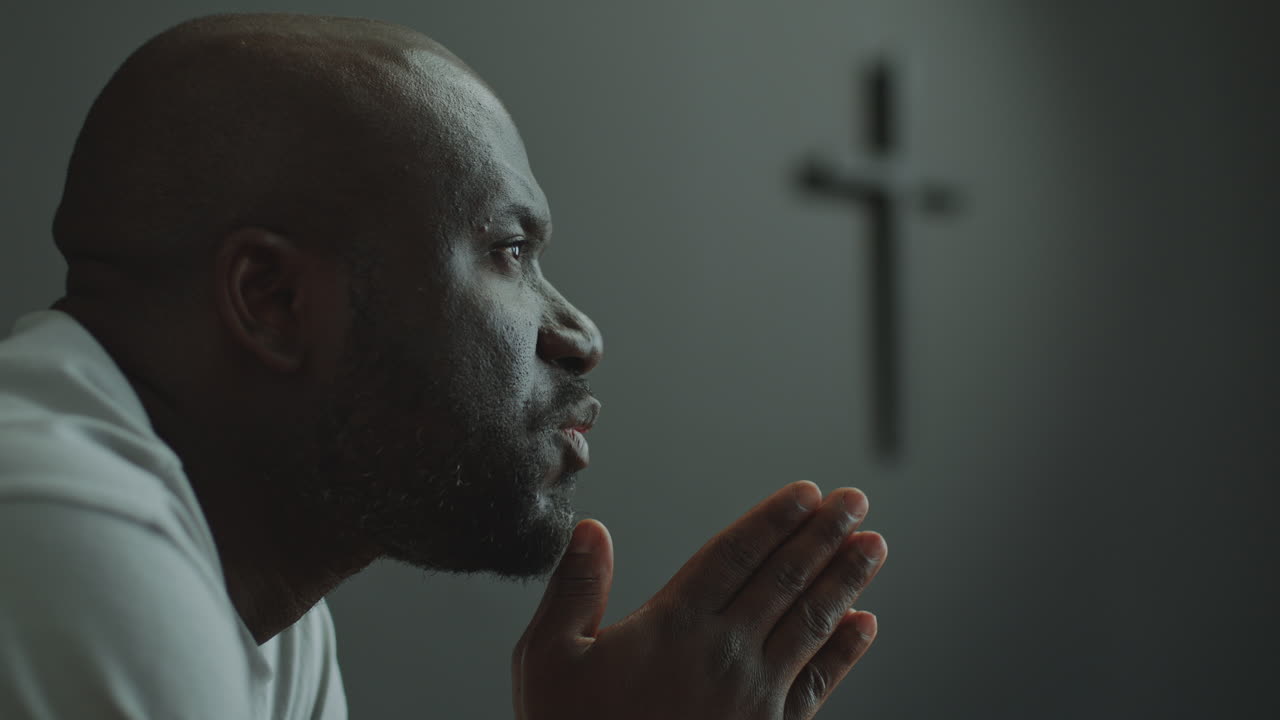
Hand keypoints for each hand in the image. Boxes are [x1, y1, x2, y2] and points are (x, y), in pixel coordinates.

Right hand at [511, 482, 886, 718]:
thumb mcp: (548, 658)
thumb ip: (574, 589)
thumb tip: (592, 530)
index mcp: (674, 626)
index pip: (736, 555)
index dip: (774, 519)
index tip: (808, 492)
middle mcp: (723, 653)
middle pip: (784, 578)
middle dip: (823, 535)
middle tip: (854, 501)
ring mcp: (753, 695)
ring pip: (811, 622)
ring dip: (845, 580)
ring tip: (872, 546)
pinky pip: (818, 682)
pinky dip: (845, 651)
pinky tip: (865, 624)